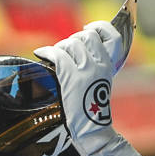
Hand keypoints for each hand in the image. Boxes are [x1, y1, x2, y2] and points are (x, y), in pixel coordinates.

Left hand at [34, 20, 123, 155]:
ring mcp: (86, 70)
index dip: (100, 26)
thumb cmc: (90, 108)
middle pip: (87, 36)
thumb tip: (74, 48)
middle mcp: (100, 65)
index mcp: (110, 65)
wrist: (91, 128)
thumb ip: (93, 65)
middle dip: (74, 39)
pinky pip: (57, 54)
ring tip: (55, 57)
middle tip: (66, 50)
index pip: (113, 36)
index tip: (87, 28)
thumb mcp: (99, 82)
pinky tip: (41, 54)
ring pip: (71, 43)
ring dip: (60, 47)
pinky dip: (47, 51)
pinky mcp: (71, 77)